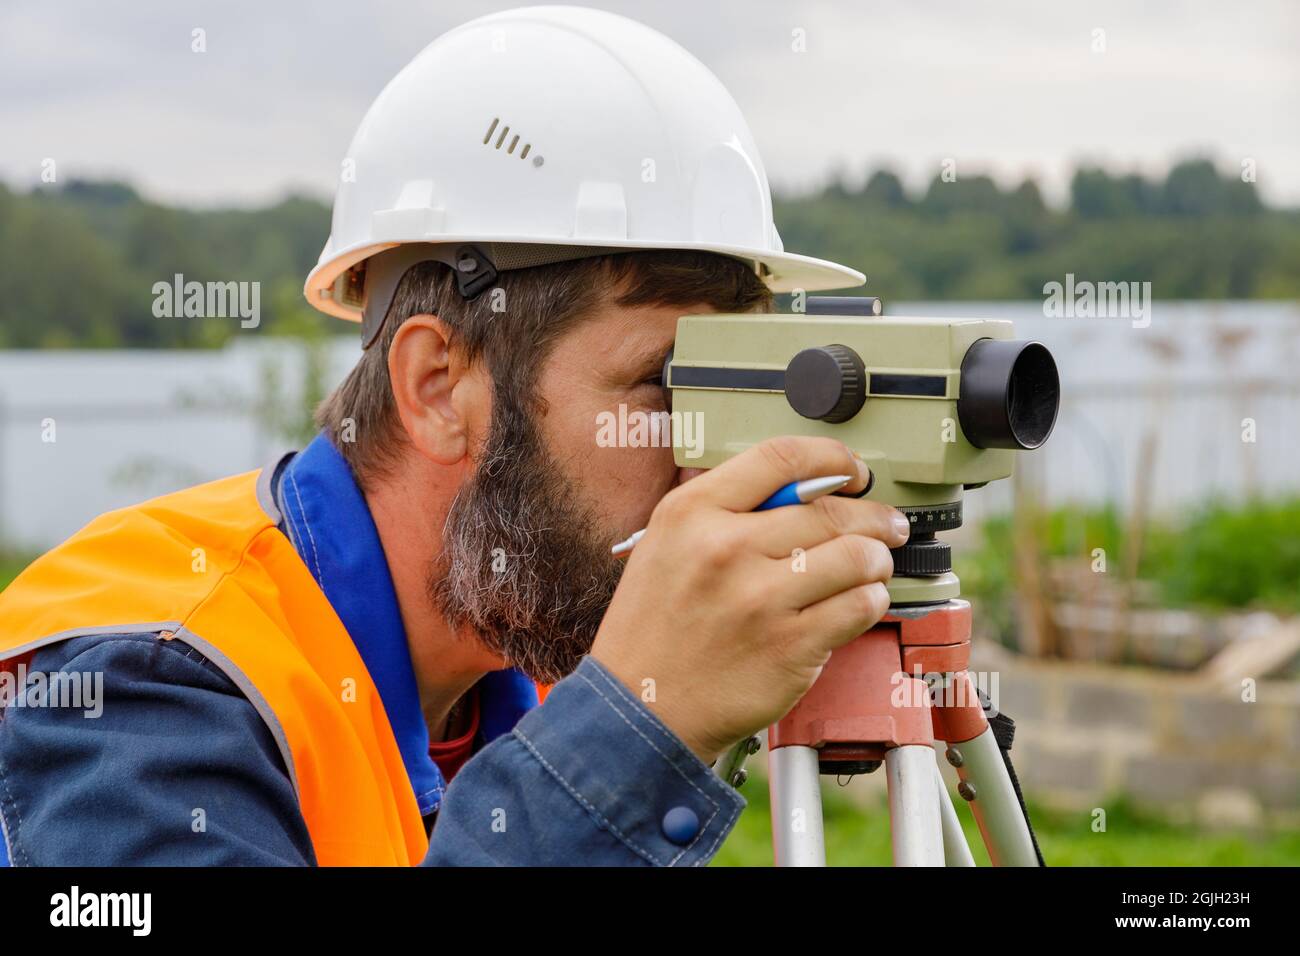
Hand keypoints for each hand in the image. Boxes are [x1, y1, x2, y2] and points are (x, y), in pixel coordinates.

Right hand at [590, 436, 910, 764]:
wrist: (641, 707)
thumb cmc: (653, 627)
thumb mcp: (665, 543)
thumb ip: (722, 508)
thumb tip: (798, 486)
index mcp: (692, 513)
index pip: (781, 459)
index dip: (834, 458)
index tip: (852, 471)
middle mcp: (727, 548)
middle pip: (831, 509)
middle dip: (874, 516)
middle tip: (885, 524)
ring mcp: (761, 599)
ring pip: (857, 556)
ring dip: (878, 559)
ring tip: (874, 565)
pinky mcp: (791, 646)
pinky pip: (859, 607)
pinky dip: (872, 600)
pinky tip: (861, 601)